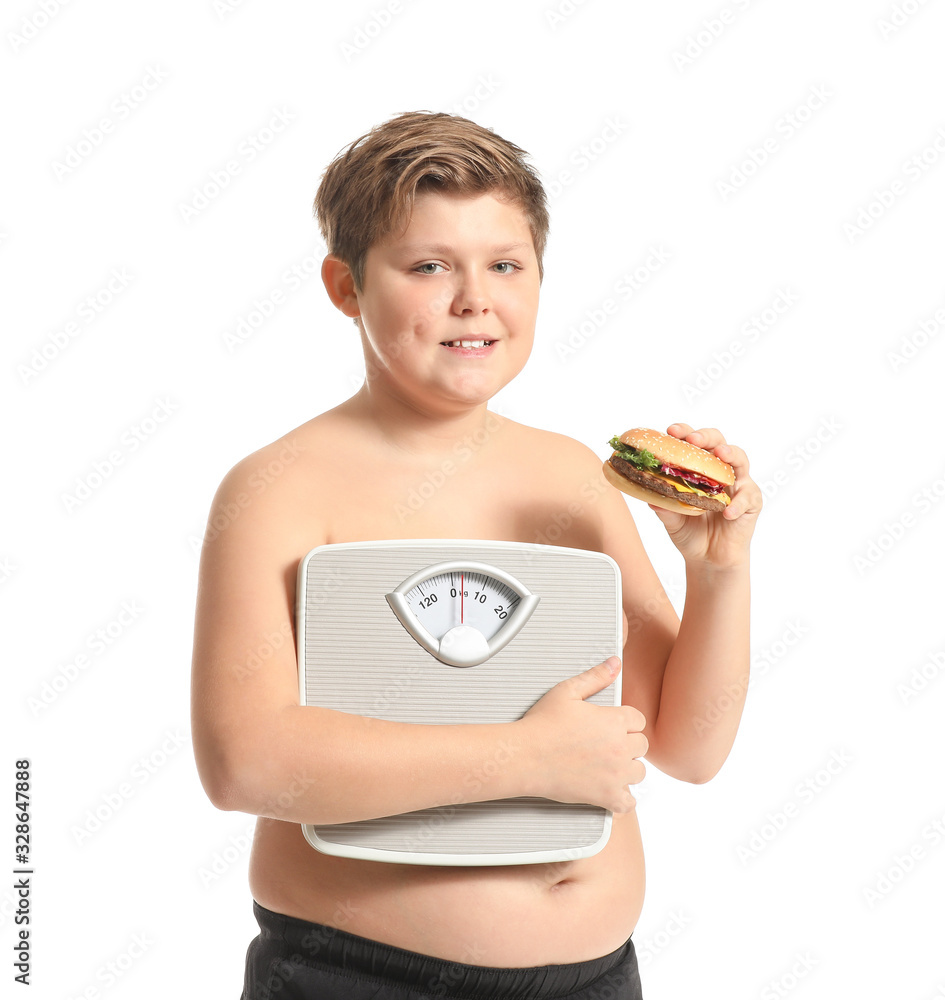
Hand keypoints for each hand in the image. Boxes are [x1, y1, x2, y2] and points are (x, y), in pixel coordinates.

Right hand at [517, 657, 645, 813]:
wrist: (525, 756)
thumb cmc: (542, 724)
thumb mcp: (567, 691)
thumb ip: (595, 677)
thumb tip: (616, 663)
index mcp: (614, 721)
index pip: (638, 719)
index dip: (625, 721)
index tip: (611, 725)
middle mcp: (620, 748)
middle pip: (641, 745)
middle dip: (627, 743)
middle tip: (606, 743)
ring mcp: (615, 775)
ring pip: (639, 772)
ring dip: (628, 768)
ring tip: (609, 764)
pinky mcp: (606, 796)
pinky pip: (629, 802)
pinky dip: (624, 798)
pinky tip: (613, 789)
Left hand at [648, 423, 761, 567]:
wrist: (708, 559)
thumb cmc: (690, 532)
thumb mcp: (672, 520)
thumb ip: (664, 507)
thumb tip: (649, 496)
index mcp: (699, 469)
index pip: (693, 444)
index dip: (684, 433)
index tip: (671, 431)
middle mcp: (720, 471)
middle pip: (718, 442)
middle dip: (706, 437)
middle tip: (693, 439)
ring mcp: (738, 484)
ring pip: (740, 460)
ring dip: (730, 454)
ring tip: (720, 454)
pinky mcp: (751, 502)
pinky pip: (748, 497)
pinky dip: (737, 503)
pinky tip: (727, 512)